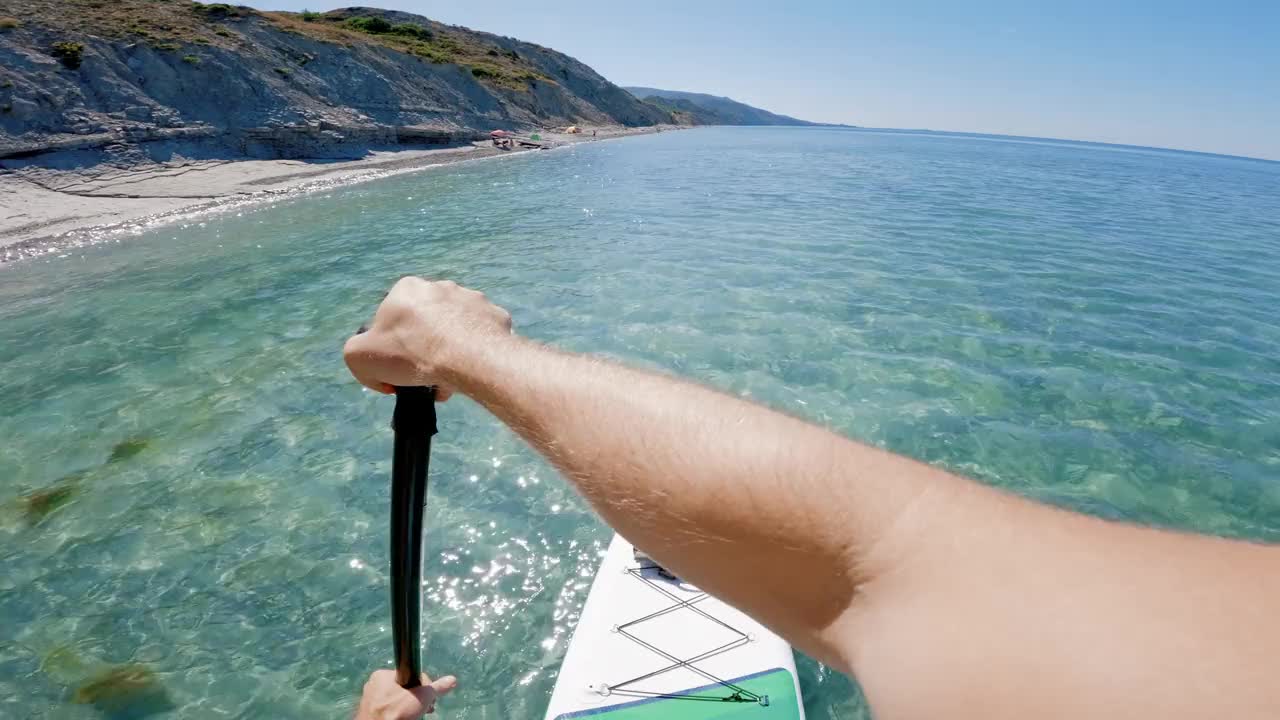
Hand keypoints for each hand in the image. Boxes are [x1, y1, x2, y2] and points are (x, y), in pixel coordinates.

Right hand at [344, 277, 513, 397]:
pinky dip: (474, 354)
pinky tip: (470, 372)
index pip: (392, 319)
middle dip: (423, 352)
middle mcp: (441, 286)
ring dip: (449, 354)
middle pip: (426, 326)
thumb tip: (380, 370)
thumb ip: (358, 356)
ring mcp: (472, 298)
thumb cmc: (411, 351)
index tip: (398, 370)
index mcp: (407, 288)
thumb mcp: (359, 356)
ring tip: (449, 380)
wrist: (468, 356)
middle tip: (425, 378)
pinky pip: (480, 337)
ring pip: (454, 331)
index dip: (391, 348)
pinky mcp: (496, 315)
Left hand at [354, 669, 456, 719]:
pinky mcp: (370, 714)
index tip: (428, 697)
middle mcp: (373, 685)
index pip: (410, 674)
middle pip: (403, 689)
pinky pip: (389, 710)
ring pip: (396, 701)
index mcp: (382, 675)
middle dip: (416, 699)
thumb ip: (437, 688)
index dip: (422, 686)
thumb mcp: (421, 698)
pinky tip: (406, 719)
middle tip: (425, 709)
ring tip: (416, 717)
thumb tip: (452, 679)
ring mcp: (370, 701)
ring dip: (409, 708)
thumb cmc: (396, 712)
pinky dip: (399, 714)